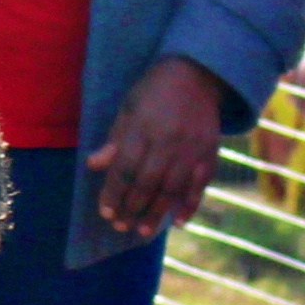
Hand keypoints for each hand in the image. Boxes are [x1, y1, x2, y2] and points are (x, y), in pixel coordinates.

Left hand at [84, 56, 232, 241]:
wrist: (197, 73)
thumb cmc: (154, 92)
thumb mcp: (128, 108)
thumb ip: (114, 139)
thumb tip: (94, 164)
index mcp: (144, 127)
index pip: (125, 168)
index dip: (114, 193)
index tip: (106, 211)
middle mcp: (169, 140)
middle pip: (148, 183)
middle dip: (132, 208)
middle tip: (120, 226)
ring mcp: (192, 148)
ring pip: (173, 189)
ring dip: (157, 214)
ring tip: (142, 231)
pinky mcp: (210, 152)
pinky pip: (201, 184)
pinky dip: (191, 205)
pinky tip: (180, 222)